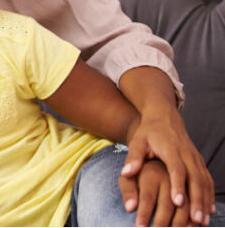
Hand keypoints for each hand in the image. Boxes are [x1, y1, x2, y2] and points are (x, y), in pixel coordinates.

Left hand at [120, 108, 213, 225]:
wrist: (165, 118)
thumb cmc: (148, 132)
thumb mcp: (137, 141)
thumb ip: (133, 157)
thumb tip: (126, 173)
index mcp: (171, 149)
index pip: (177, 169)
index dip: (178, 185)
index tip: (177, 202)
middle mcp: (187, 154)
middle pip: (195, 178)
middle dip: (196, 200)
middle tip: (194, 219)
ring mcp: (196, 158)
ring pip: (204, 182)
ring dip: (204, 201)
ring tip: (201, 221)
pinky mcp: (200, 162)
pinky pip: (208, 180)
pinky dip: (209, 196)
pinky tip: (209, 210)